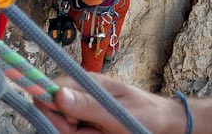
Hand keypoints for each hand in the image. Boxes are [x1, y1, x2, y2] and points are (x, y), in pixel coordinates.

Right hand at [36, 74, 183, 133]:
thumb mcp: (118, 112)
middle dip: (66, 128)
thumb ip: (88, 105)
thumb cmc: (146, 114)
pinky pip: (75, 133)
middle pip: (51, 113)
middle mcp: (80, 94)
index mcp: (86, 82)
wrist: (163, 124)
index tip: (71, 123)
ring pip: (62, 128)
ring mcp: (82, 110)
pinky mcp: (86, 124)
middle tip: (93, 131)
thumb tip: (57, 94)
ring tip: (103, 133)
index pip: (48, 89)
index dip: (51, 109)